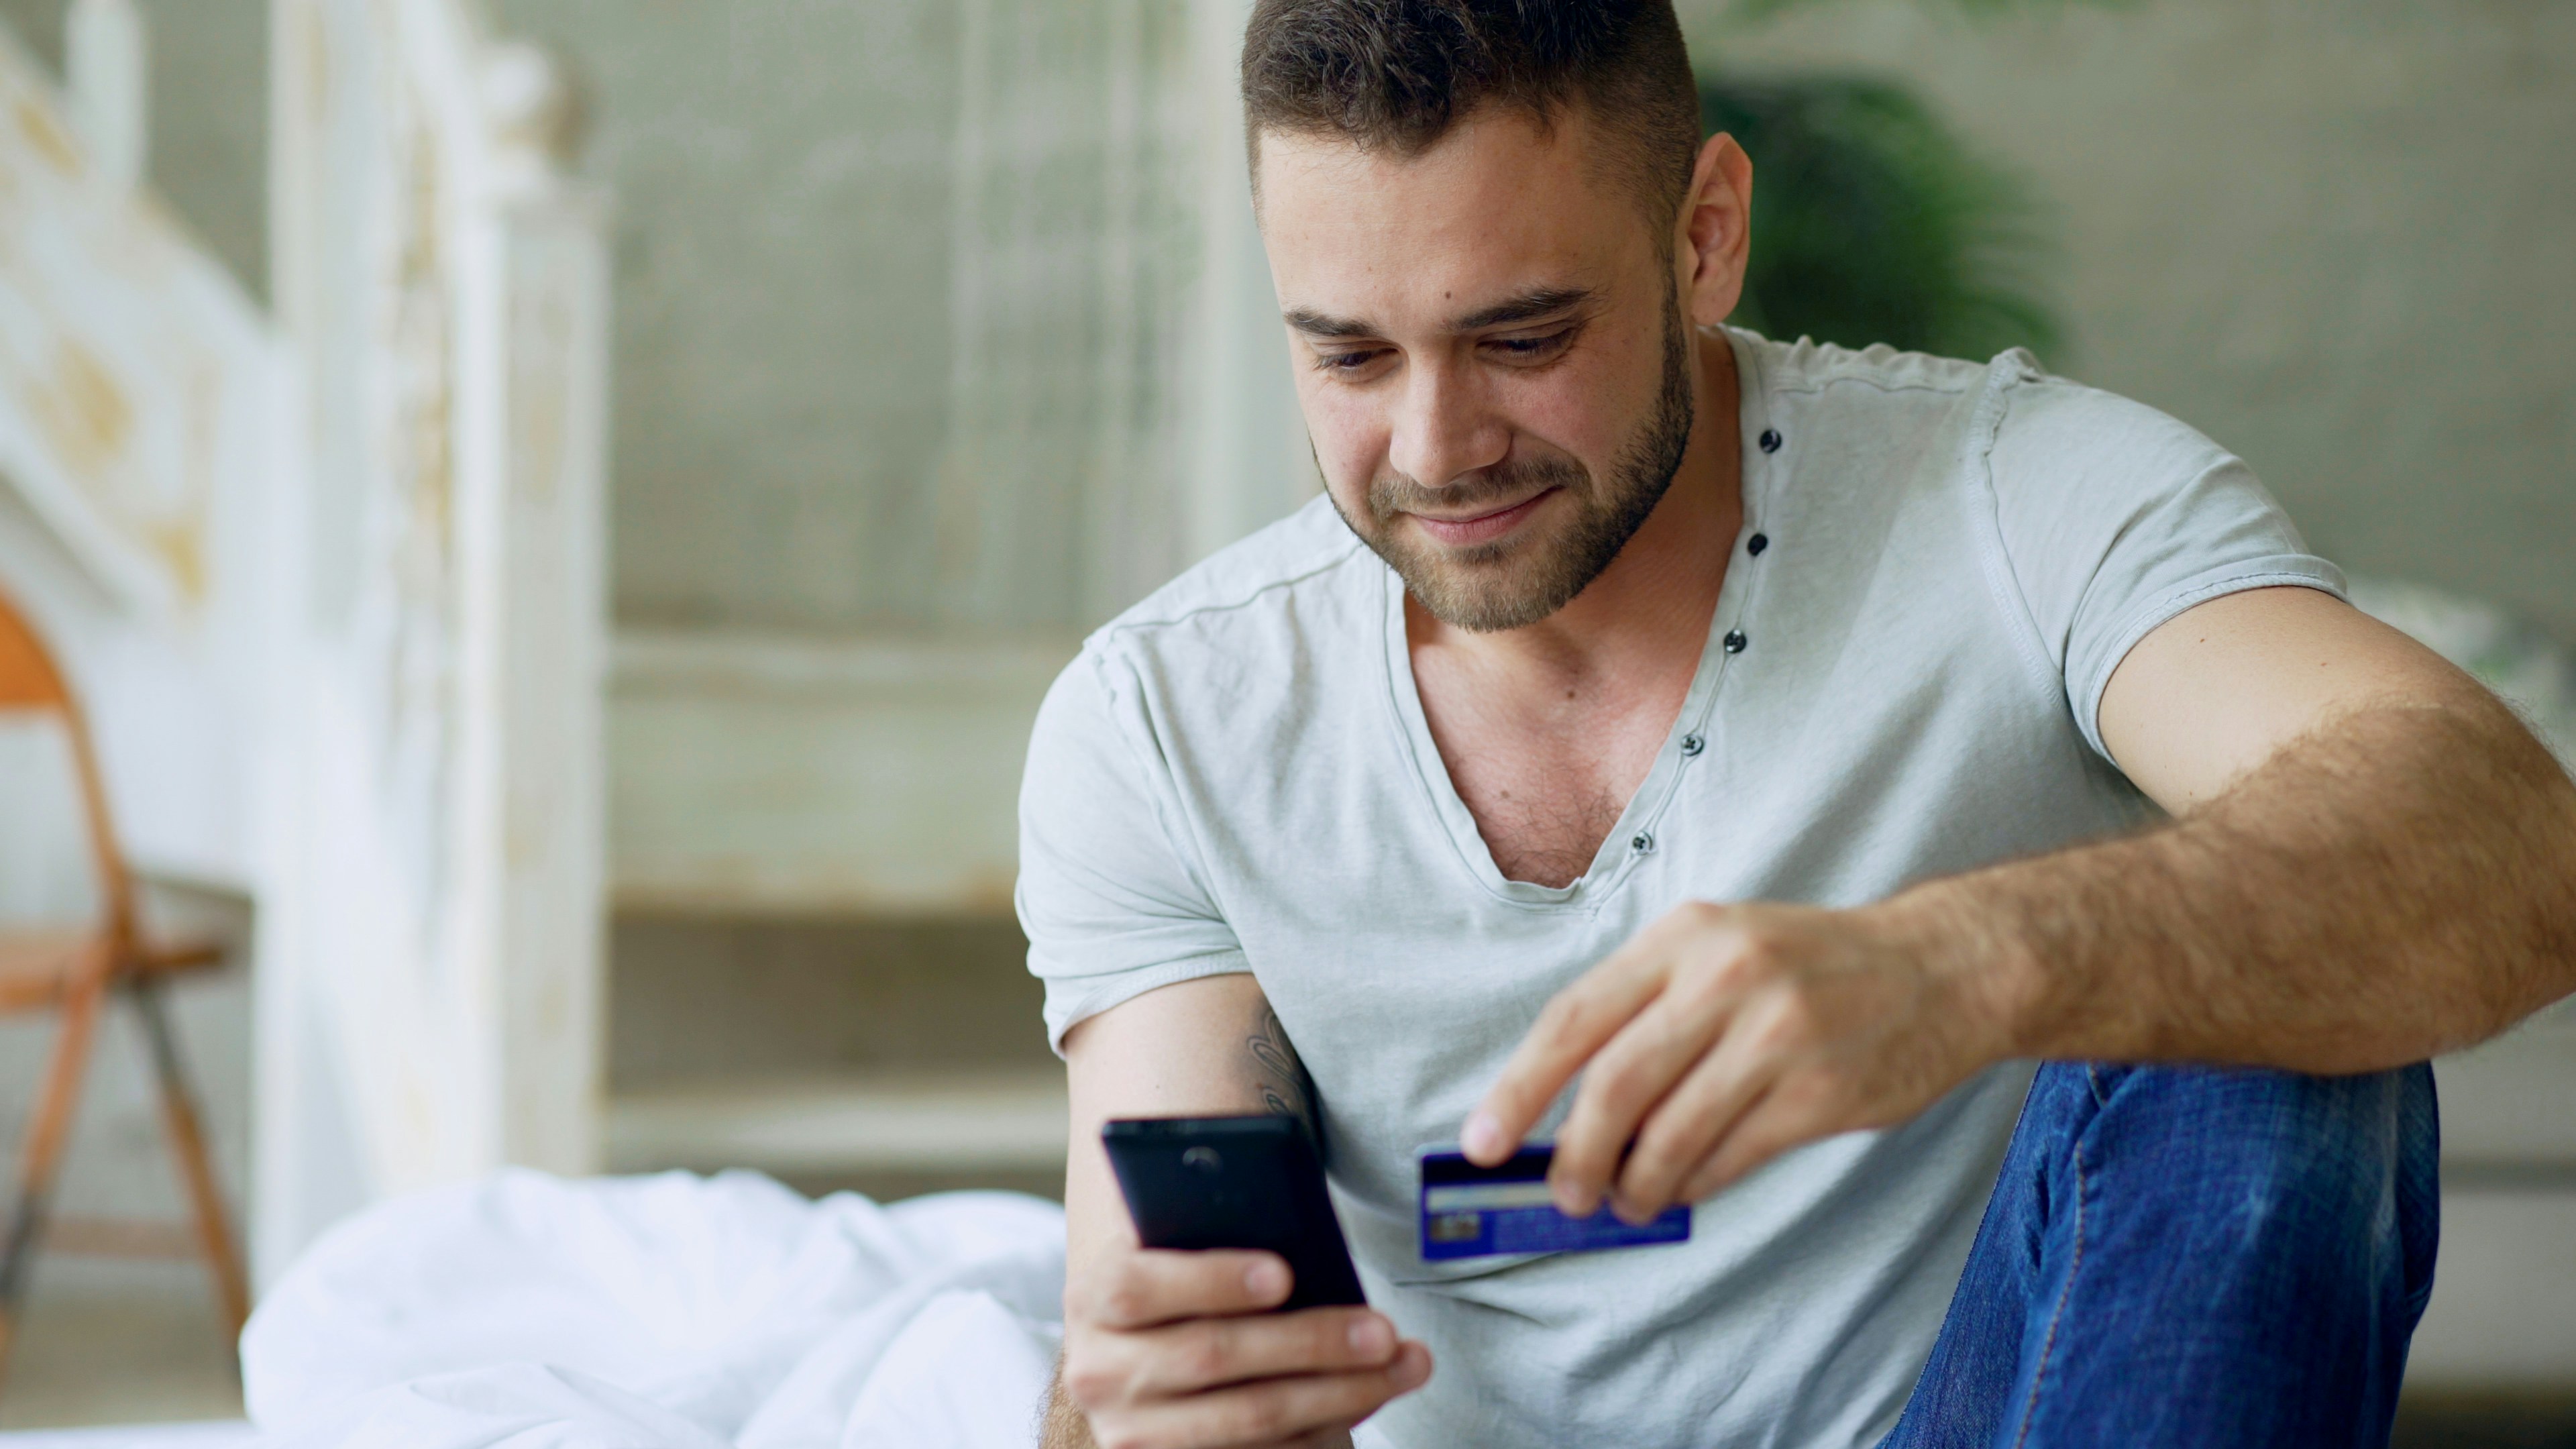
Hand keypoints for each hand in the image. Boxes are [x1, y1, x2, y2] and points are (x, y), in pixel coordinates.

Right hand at [1058, 1244, 1432, 1448]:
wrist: (1143, 1343)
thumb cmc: (1185, 1270)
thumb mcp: (1183, 1242)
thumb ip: (1219, 1229)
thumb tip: (1299, 1245)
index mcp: (1094, 1297)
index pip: (1138, 1287)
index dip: (1211, 1279)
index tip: (1285, 1272)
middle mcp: (1100, 1372)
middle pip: (1211, 1356)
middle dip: (1310, 1342)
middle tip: (1382, 1329)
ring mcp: (1134, 1433)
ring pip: (1248, 1418)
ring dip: (1339, 1393)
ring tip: (1404, 1363)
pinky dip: (1322, 1433)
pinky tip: (1370, 1401)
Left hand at [1460, 898, 2012, 1221]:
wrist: (1942, 968)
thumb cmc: (1812, 966)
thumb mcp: (1723, 950)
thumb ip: (1648, 1012)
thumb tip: (1565, 1103)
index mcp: (1686, 937)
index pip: (1576, 1017)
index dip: (1521, 1086)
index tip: (1485, 1140)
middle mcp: (1726, 979)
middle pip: (1614, 1084)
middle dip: (1573, 1154)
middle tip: (1561, 1193)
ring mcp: (1777, 1038)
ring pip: (1669, 1134)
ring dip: (1632, 1184)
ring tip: (1623, 1202)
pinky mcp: (1819, 1096)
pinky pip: (1727, 1159)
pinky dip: (1689, 1187)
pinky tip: (1677, 1193)